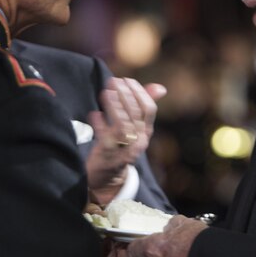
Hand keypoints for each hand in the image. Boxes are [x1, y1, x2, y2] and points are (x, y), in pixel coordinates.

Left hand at [86, 78, 165, 201]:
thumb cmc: (121, 145)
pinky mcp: (108, 156)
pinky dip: (99, 125)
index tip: (127, 79)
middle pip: (135, 115)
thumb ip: (143, 106)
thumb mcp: (135, 128)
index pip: (149, 109)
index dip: (139, 92)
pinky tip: (94, 114)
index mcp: (146, 132)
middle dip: (125, 95)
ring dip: (114, 107)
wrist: (109, 177)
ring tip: (106, 93)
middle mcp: (138, 141)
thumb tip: (161, 88)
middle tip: (114, 81)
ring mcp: (124, 150)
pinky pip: (104, 139)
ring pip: (122, 126)